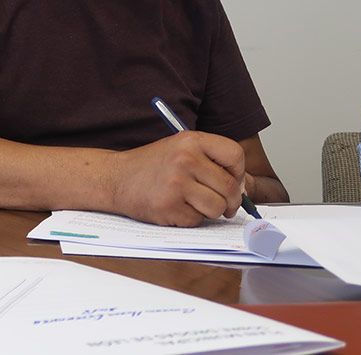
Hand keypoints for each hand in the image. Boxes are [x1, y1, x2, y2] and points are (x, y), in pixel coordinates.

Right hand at [109, 131, 244, 226]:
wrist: (115, 178)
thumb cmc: (151, 166)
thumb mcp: (181, 151)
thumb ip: (212, 163)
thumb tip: (244, 189)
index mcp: (190, 141)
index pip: (235, 155)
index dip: (238, 172)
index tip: (232, 180)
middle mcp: (184, 159)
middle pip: (230, 187)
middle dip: (230, 200)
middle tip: (221, 203)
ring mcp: (176, 183)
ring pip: (218, 207)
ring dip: (210, 211)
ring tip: (194, 203)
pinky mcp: (168, 206)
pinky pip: (197, 220)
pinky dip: (190, 219)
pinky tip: (175, 208)